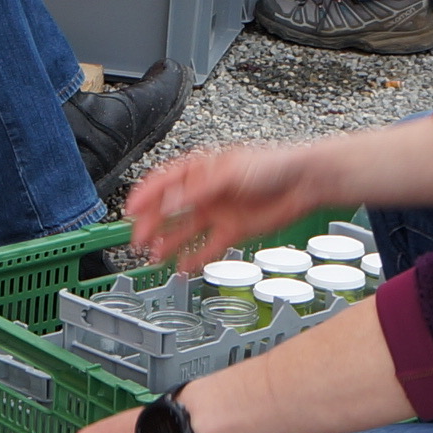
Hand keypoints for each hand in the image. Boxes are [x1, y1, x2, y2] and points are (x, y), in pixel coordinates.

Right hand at [125, 140, 339, 273]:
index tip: (129, 211)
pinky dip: (195, 258)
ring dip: (169, 243)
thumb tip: (168, 204)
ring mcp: (219, 212)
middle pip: (170, 210)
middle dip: (151, 224)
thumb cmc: (271, 165)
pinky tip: (182, 268)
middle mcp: (206, 192)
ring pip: (185, 231)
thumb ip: (197, 191)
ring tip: (154, 257)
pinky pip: (208, 247)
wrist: (303, 183)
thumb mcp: (228, 174)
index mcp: (201, 171)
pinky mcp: (233, 231)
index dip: (145, 196)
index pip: (164, 183)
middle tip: (137, 239)